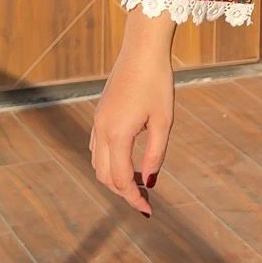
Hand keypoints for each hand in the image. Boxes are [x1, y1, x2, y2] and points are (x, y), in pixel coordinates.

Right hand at [90, 30, 174, 217]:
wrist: (141, 52)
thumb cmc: (157, 83)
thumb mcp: (164, 121)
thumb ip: (156, 153)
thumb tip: (150, 182)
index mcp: (117, 135)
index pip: (121, 179)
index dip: (134, 199)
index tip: (149, 211)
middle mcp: (101, 131)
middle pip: (105, 176)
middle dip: (124, 192)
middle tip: (145, 201)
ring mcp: (97, 123)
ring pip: (98, 164)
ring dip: (115, 179)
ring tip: (140, 184)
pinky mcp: (99, 115)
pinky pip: (98, 149)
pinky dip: (110, 163)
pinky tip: (129, 164)